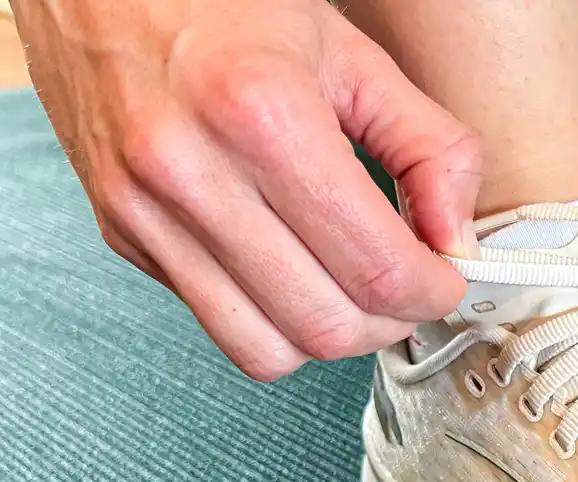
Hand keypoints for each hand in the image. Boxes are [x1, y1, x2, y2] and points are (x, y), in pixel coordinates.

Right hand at [13, 0, 481, 379]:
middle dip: (389, 322)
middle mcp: (193, 173)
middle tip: (408, 288)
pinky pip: (216, 323)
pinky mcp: (122, 234)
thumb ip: (429, 146)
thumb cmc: (222, 3)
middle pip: (326, 327)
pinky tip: (291, 269)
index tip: (446, 277)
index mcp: (263, 116)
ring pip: (268, 350)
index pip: (377, 268)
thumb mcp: (352, 52)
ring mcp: (146, 212)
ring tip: (352, 288)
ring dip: (330, 335)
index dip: (433, 291)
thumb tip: (456, 238)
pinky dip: (270, 318)